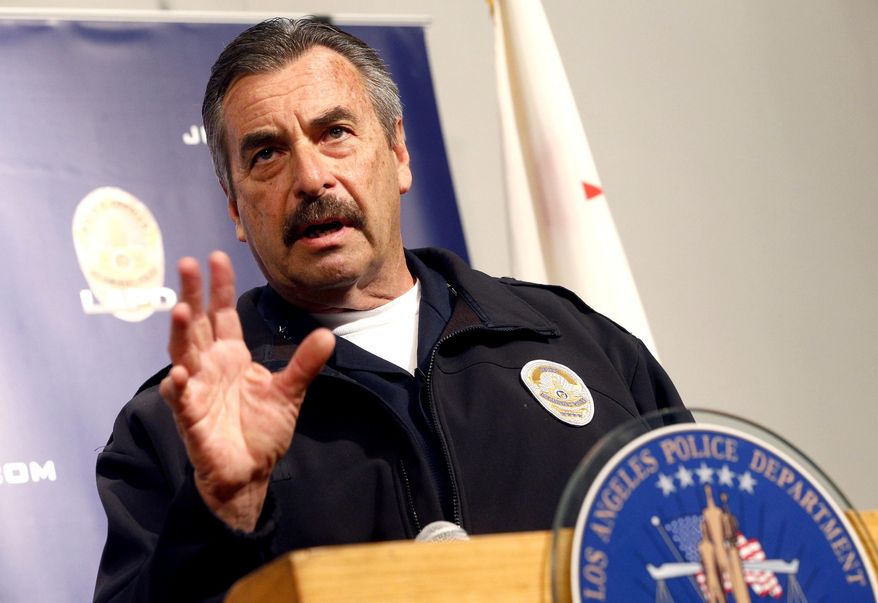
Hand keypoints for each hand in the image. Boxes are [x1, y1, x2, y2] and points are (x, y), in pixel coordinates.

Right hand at [159, 251, 334, 530]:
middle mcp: (210, 367)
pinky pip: (182, 400)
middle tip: (186, 264)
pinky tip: (180, 373)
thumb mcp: (290, 391)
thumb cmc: (263, 429)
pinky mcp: (191, 419)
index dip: (219, 286)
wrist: (252, 472)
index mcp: (231, 356)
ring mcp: (197, 390)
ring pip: (183, 355)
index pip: (222, 314)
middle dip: (191, 294)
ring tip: (181, 309)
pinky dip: (179, 387)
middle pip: (197, 324)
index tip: (217, 256)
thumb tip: (328, 334)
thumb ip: (305, 363)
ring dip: (180, 333)